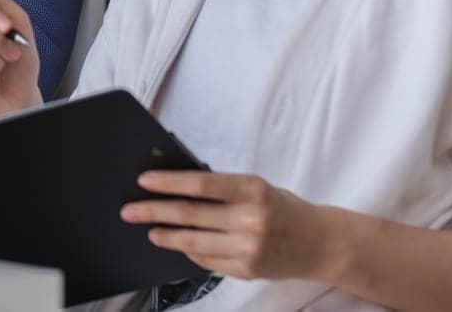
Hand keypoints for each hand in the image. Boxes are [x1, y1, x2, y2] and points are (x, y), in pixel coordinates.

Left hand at [121, 170, 342, 281]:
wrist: (322, 243)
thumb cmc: (283, 208)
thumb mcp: (256, 188)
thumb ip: (222, 189)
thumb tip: (175, 188)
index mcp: (252, 189)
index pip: (201, 183)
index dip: (168, 182)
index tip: (143, 181)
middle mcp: (251, 219)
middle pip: (191, 214)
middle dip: (154, 211)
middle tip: (129, 210)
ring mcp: (249, 248)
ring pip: (194, 242)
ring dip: (166, 235)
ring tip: (148, 230)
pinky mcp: (247, 270)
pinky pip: (207, 261)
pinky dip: (188, 251)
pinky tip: (176, 244)